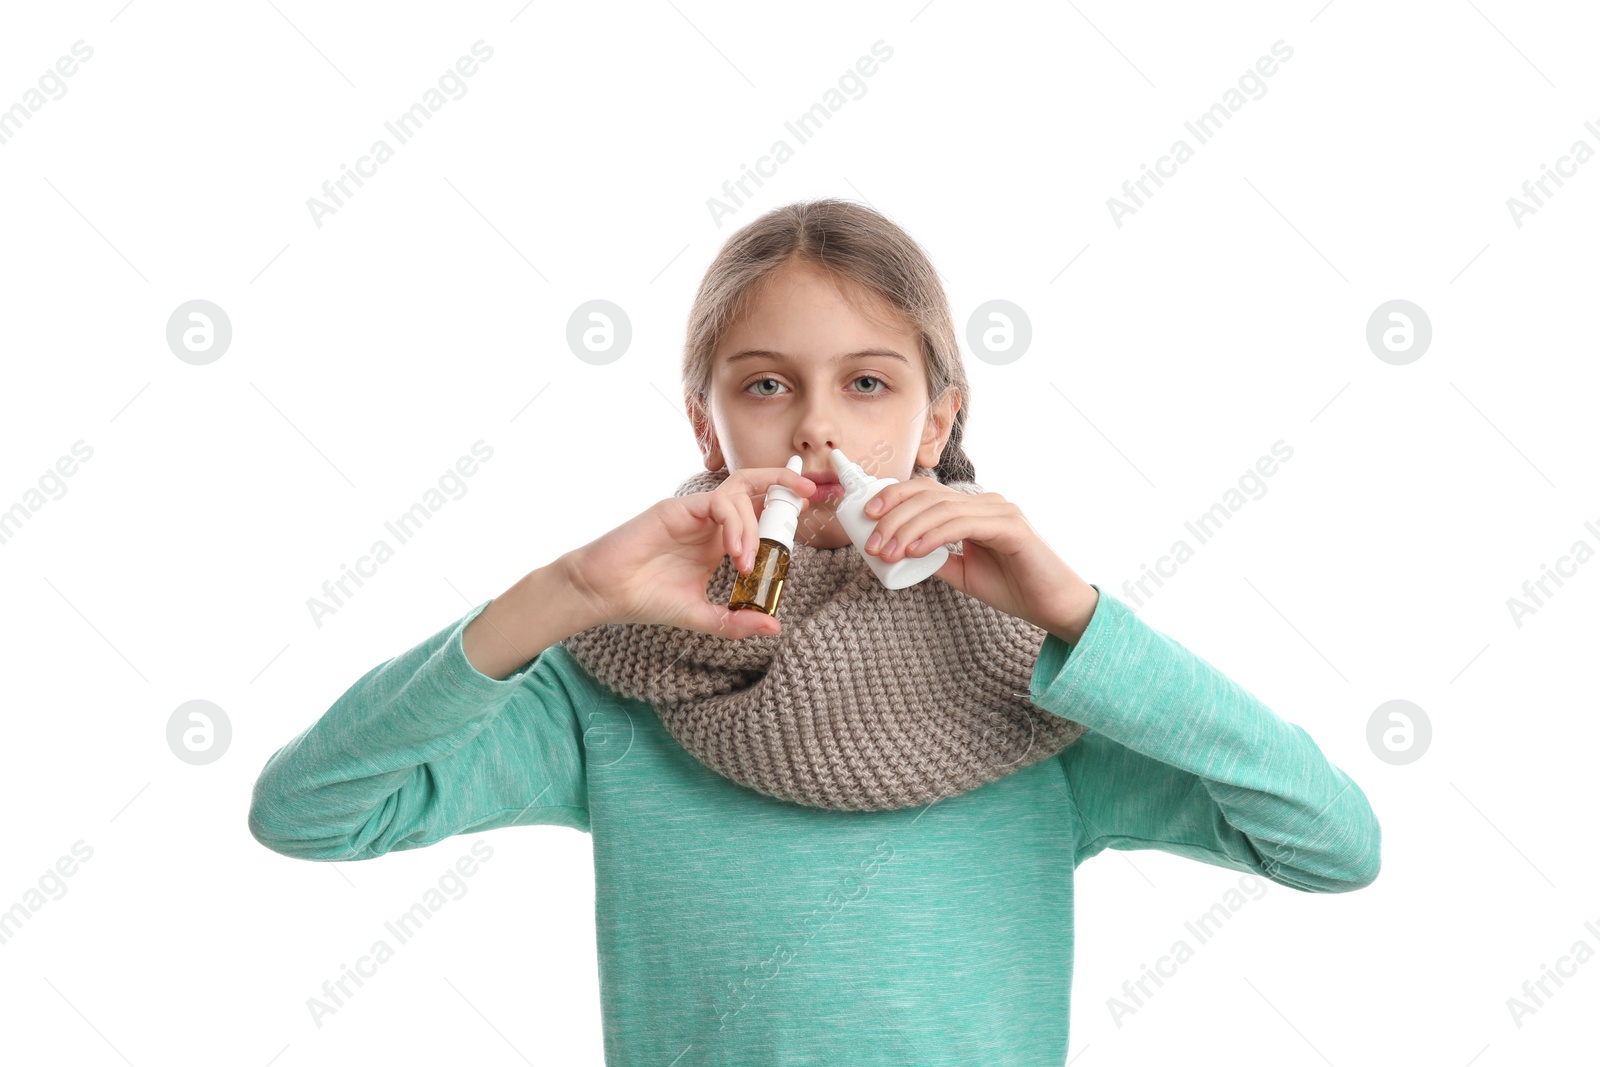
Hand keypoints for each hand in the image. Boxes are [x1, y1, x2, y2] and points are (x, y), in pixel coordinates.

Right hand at [564, 466, 816, 639]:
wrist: (603, 593)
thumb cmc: (644, 599)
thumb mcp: (701, 617)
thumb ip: (736, 621)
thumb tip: (774, 626)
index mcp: (717, 540)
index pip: (756, 511)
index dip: (782, 507)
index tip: (809, 510)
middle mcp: (708, 520)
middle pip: (752, 486)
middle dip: (783, 483)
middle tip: (808, 492)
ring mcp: (693, 511)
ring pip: (738, 493)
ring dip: (753, 526)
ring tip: (748, 562)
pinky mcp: (677, 508)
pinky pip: (718, 503)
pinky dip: (736, 524)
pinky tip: (736, 553)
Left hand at [861, 479, 1097, 640]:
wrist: (1053, 606)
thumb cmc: (1013, 587)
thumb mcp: (962, 572)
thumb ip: (936, 557)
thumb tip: (900, 550)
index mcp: (973, 508)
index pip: (926, 490)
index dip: (893, 496)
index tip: (867, 516)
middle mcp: (986, 502)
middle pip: (928, 495)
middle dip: (894, 516)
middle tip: (873, 543)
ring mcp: (1000, 510)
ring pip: (942, 508)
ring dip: (908, 529)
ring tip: (888, 552)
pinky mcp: (1011, 526)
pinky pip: (964, 524)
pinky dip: (935, 536)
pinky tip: (916, 551)